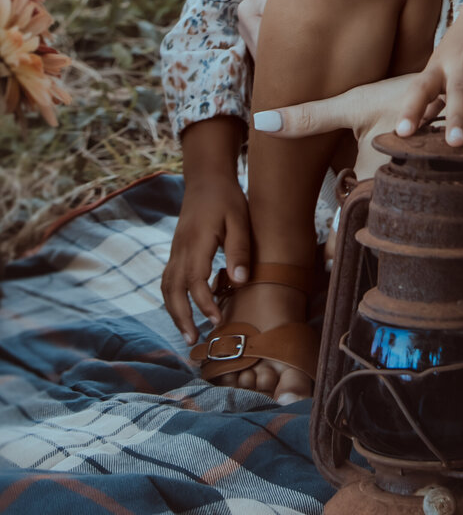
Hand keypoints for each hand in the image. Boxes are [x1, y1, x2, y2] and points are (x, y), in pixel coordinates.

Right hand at [161, 173, 250, 343]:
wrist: (206, 179)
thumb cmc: (227, 198)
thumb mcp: (240, 219)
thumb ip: (239, 249)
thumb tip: (239, 282)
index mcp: (196, 242)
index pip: (195, 280)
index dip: (204, 304)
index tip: (216, 321)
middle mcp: (180, 249)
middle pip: (173, 290)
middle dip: (181, 317)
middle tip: (193, 340)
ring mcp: (175, 250)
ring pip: (167, 287)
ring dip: (174, 312)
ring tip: (187, 333)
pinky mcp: (176, 251)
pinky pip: (168, 279)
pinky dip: (173, 298)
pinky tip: (183, 310)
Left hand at [391, 0, 462, 148]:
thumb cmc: (462, 46)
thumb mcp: (441, 66)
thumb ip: (429, 100)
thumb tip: (407, 133)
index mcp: (440, 65)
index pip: (421, 87)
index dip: (410, 109)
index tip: (402, 133)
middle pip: (460, 88)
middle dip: (457, 115)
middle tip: (456, 143)